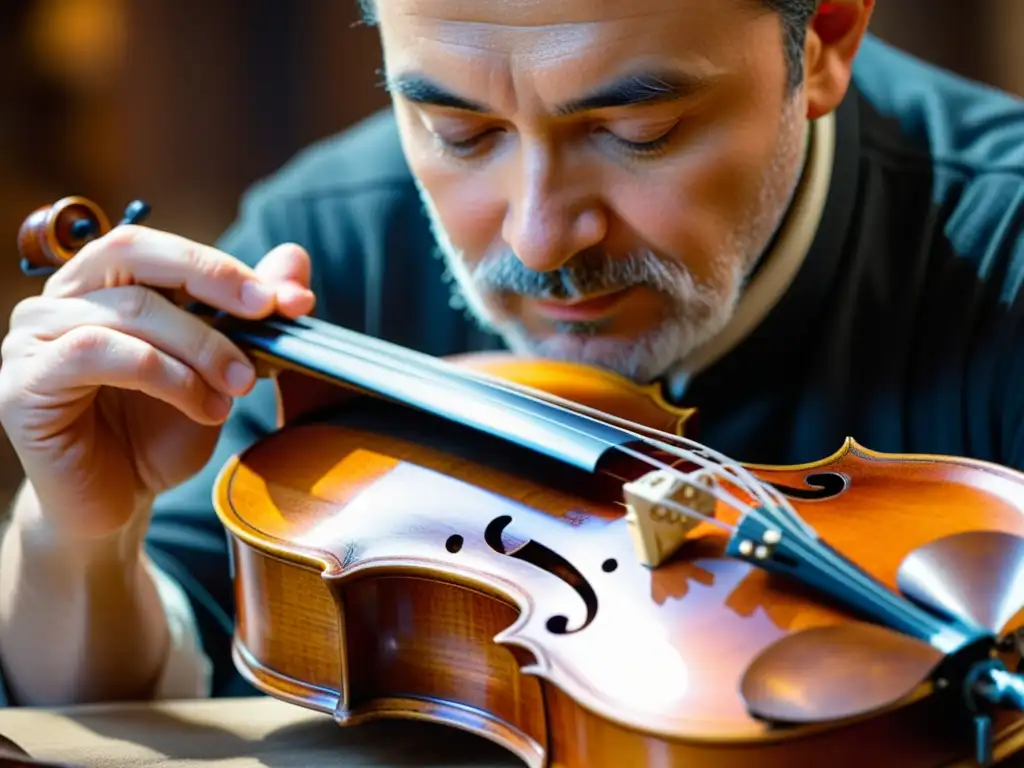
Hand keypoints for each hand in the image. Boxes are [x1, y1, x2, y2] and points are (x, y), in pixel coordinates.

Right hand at [0, 224, 315, 539]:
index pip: (162, 248)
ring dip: (199, 346)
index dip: (226, 266)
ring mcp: (32, 337)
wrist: (116, 505)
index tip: (290, 300)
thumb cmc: (159, 432)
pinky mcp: (21, 382)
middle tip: (266, 313)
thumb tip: (294, 258)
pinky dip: (164, 375)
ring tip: (238, 386)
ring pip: (129, 310)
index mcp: (102, 284)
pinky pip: (96, 352)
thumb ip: (249, 314)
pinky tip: (201, 405)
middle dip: (211, 278)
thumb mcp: (218, 369)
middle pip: (133, 250)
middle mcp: (59, 298)